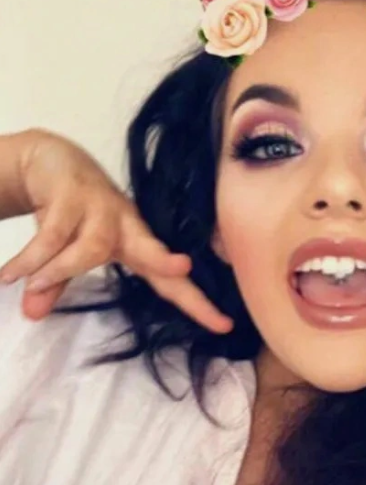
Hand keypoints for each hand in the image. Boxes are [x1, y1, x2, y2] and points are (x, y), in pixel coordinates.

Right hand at [0, 130, 232, 330]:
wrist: (48, 159)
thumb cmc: (73, 213)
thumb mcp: (69, 253)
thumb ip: (56, 284)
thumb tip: (31, 312)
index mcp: (134, 245)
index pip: (170, 280)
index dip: (197, 302)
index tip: (224, 325)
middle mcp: (124, 226)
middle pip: (150, 249)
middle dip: (166, 261)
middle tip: (182, 266)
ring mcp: (99, 207)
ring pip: (90, 247)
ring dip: (60, 269)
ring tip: (28, 286)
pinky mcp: (70, 193)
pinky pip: (52, 233)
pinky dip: (32, 257)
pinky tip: (10, 274)